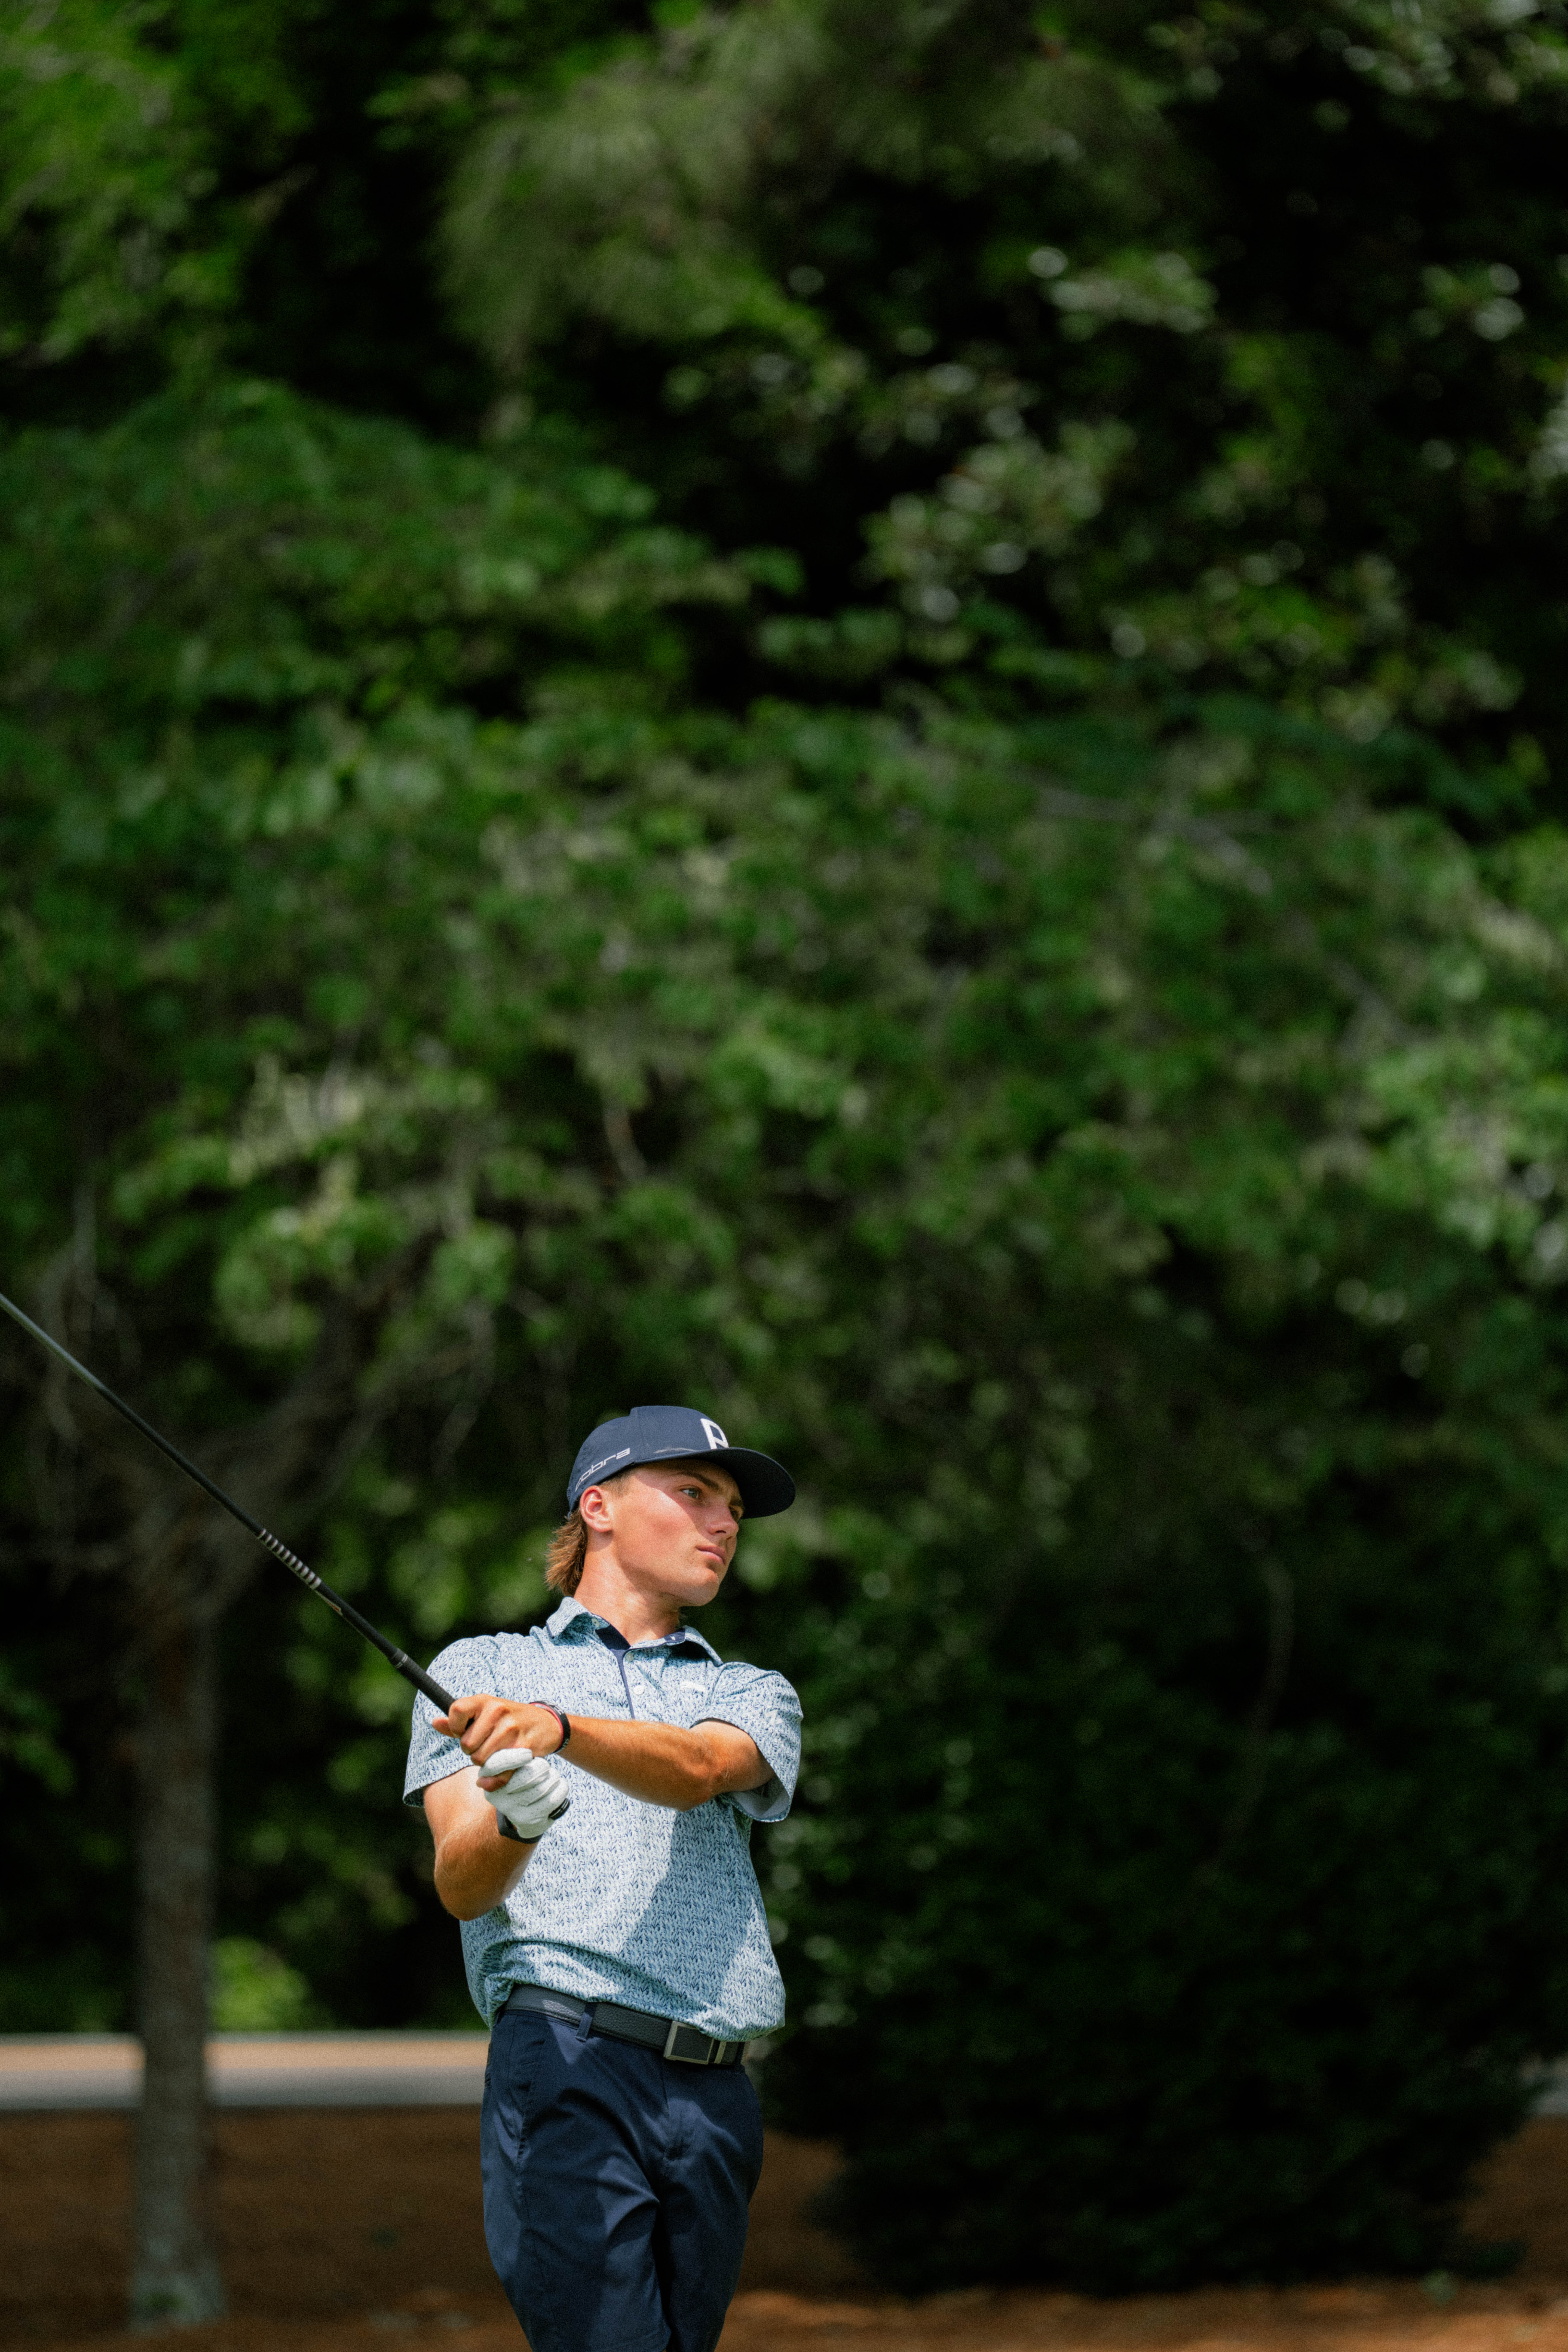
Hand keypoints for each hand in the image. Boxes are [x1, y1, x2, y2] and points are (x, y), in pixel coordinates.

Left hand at [434, 1694, 565, 1761]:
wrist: (546, 1723)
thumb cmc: (508, 1719)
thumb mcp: (484, 1712)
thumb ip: (459, 1720)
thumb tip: (435, 1722)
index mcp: (485, 1701)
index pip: (457, 1711)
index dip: (455, 1728)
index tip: (465, 1732)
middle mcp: (498, 1711)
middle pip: (467, 1746)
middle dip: (473, 1752)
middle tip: (485, 1746)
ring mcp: (511, 1729)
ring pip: (481, 1760)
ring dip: (486, 1764)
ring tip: (496, 1754)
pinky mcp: (523, 1748)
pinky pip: (499, 1772)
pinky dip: (497, 1777)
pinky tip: (503, 1768)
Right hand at [476, 1748, 569, 1841]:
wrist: (525, 1812)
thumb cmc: (520, 1777)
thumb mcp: (513, 1764)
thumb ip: (516, 1756)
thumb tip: (529, 1756)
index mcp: (487, 1776)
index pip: (494, 1766)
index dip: (511, 1759)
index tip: (528, 1754)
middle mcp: (495, 1795)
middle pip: (526, 1776)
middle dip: (542, 1766)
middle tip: (545, 1766)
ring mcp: (511, 1810)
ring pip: (542, 1787)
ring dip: (554, 1777)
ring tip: (553, 1777)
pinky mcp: (527, 1820)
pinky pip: (553, 1800)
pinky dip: (561, 1789)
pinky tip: (559, 1786)